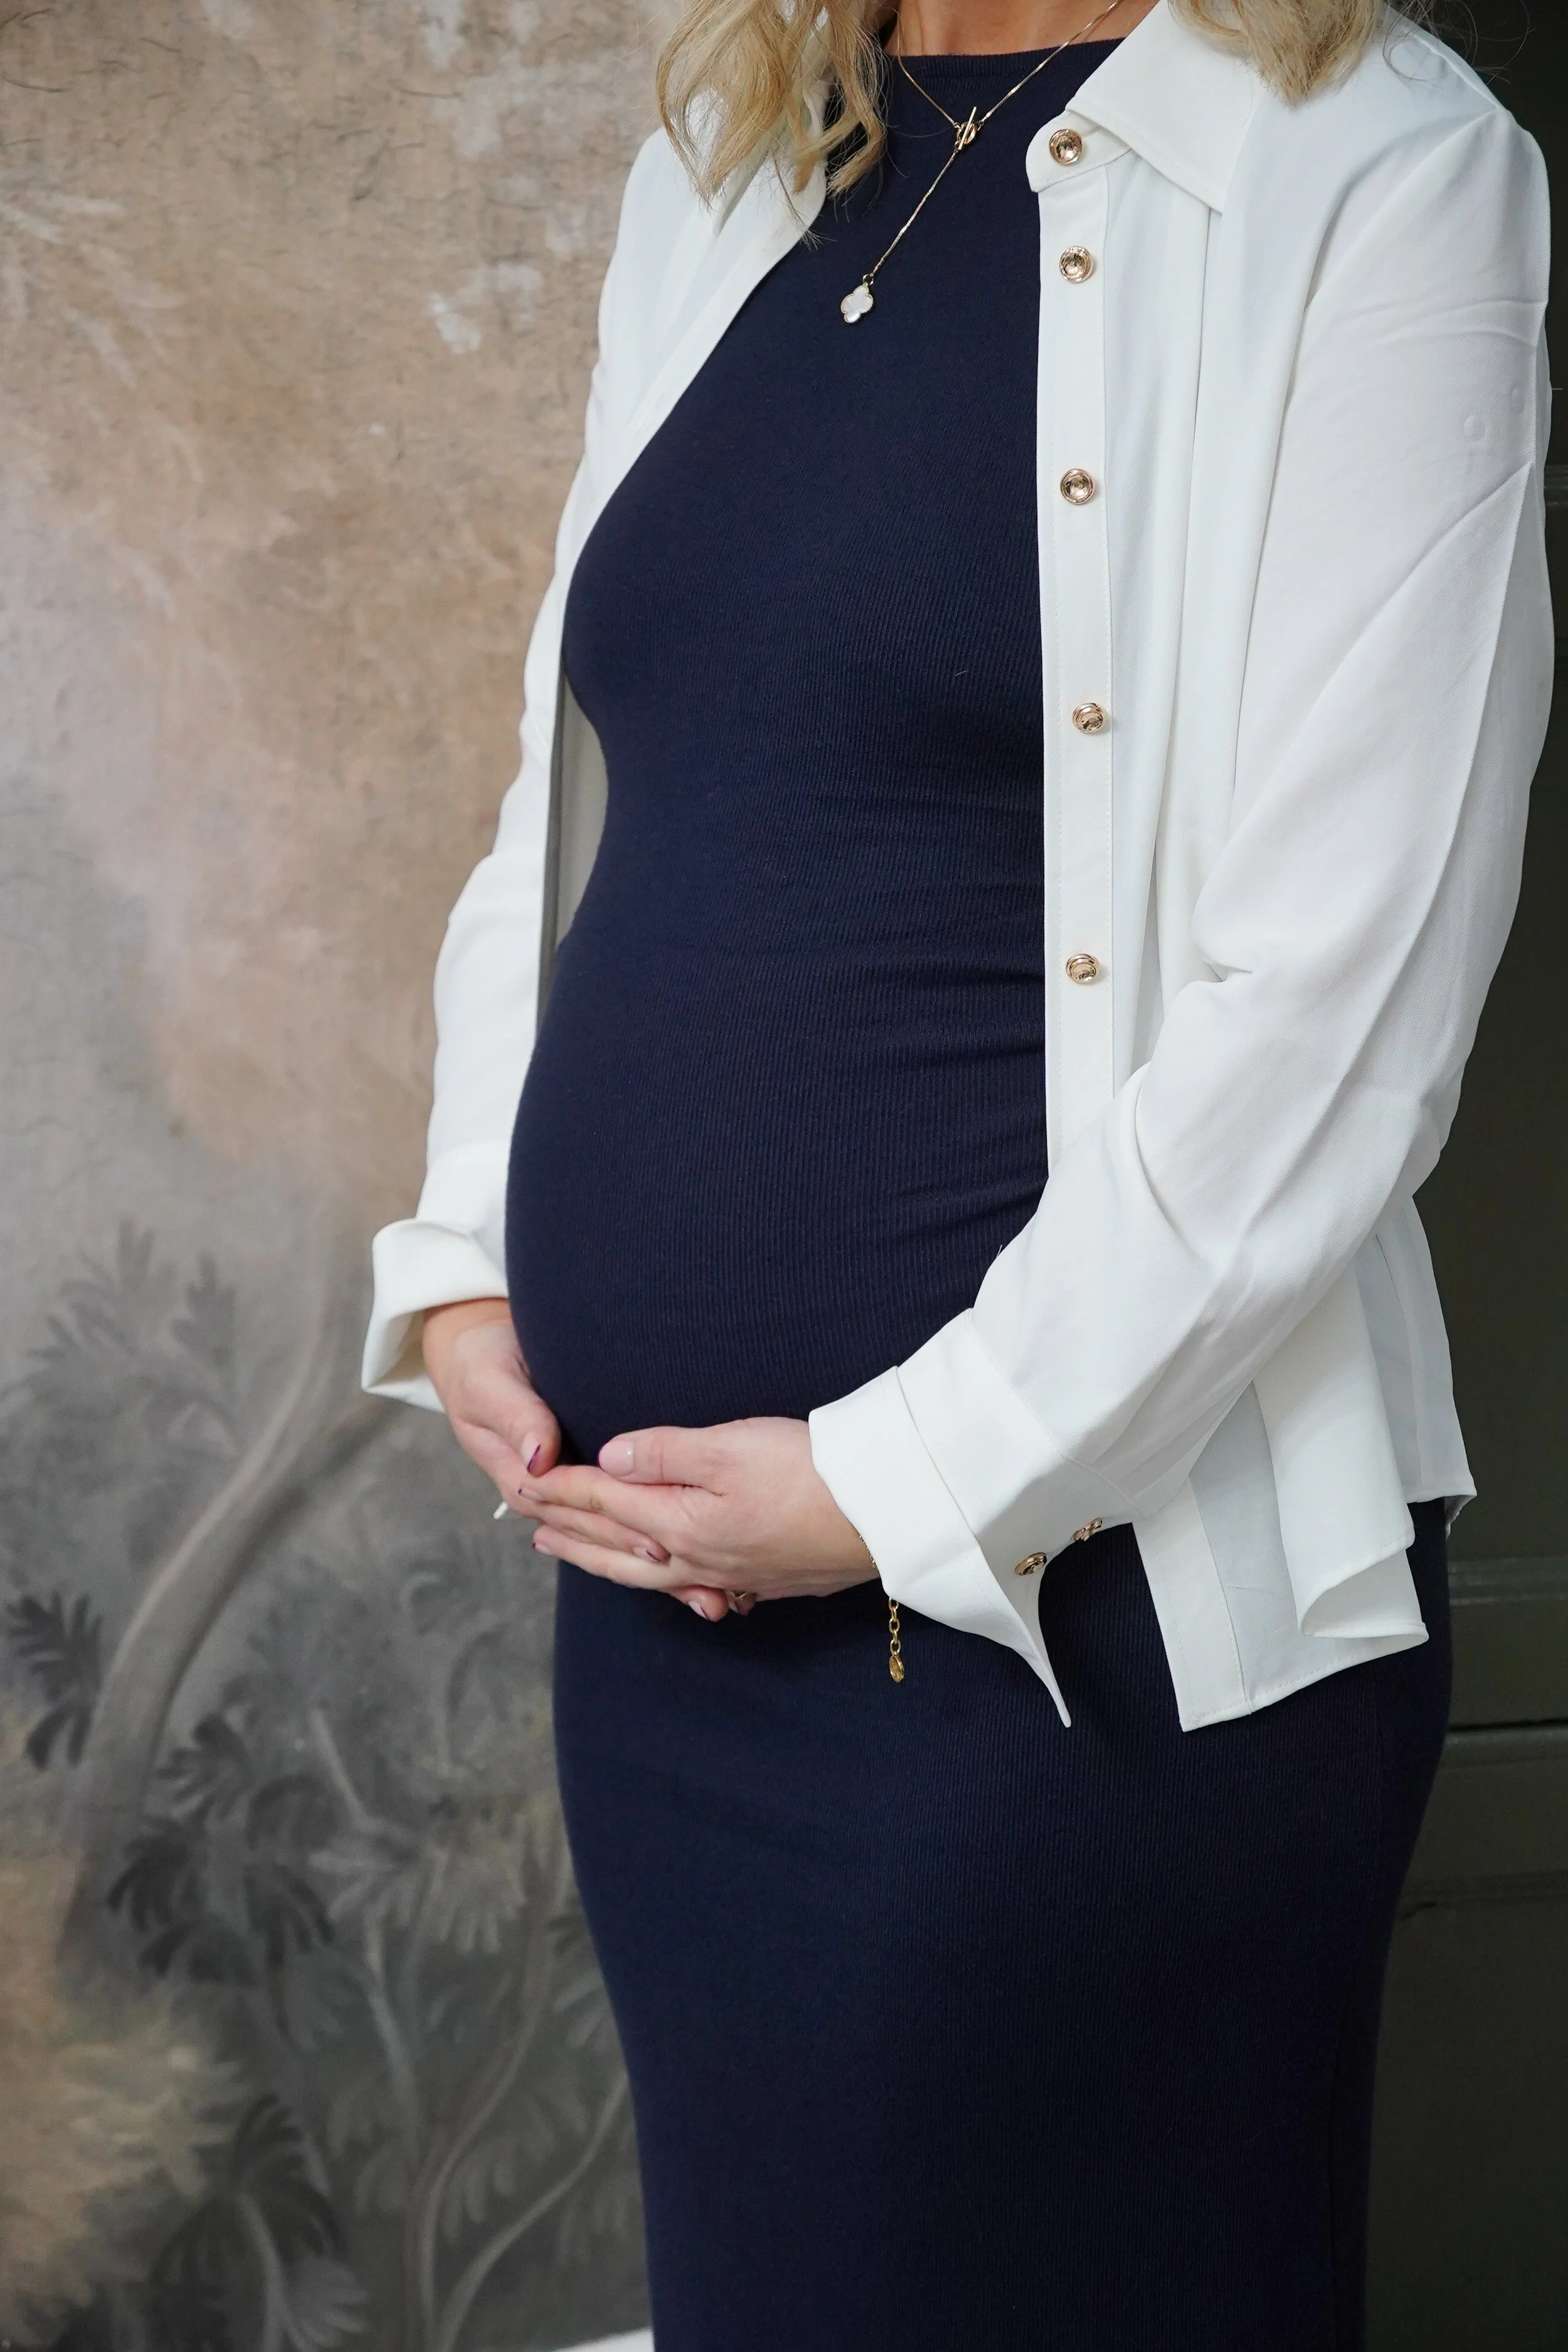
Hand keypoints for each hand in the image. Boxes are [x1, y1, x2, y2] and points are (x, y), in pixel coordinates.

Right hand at [420, 1300, 720, 1615]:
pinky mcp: (588, 1481)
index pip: (576, 1517)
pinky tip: (699, 1563)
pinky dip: (662, 1537)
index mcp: (525, 1482)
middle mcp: (549, 1499)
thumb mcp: (491, 1386)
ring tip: (713, 1596)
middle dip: (652, 1559)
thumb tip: (540, 1457)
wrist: (480, 1353)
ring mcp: (568, 1495)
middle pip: (604, 1538)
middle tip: (702, 1583)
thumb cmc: (484, 1365)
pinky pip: (626, 1516)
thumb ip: (517, 1418)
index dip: (619, 1529)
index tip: (657, 1541)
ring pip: (618, 1538)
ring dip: (664, 1570)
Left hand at [515, 1416, 879, 1620]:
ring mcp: (732, 1575)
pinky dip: (657, 1578)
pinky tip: (664, 1576)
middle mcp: (698, 1559)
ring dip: (604, 1559)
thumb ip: (663, 1453)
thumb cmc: (810, 1471)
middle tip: (530, 1524)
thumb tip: (608, 1460)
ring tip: (574, 1551)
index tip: (524, 1481)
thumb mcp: (729, 1447)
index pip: (605, 1503)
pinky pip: (689, 1586)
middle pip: (616, 1548)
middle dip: (570, 1532)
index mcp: (681, 1523)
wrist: (886, 1512)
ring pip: (648, 1572)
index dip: (562, 1490)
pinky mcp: (765, 1579)